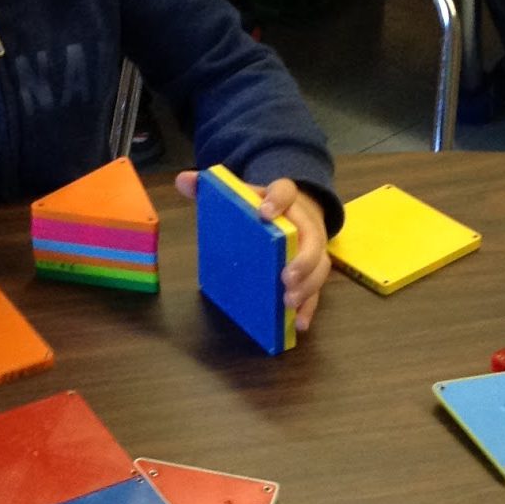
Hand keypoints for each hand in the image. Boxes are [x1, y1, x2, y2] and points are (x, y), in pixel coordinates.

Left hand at [175, 173, 331, 333]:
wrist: (296, 209)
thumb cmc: (264, 205)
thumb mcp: (240, 193)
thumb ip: (211, 187)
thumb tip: (184, 180)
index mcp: (285, 198)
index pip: (285, 191)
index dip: (278, 200)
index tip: (265, 213)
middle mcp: (305, 223)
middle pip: (312, 238)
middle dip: (303, 258)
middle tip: (285, 276)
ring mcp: (313, 249)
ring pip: (320, 266)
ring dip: (307, 286)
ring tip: (288, 300)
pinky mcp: (313, 272)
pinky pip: (317, 289)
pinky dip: (309, 307)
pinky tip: (297, 322)